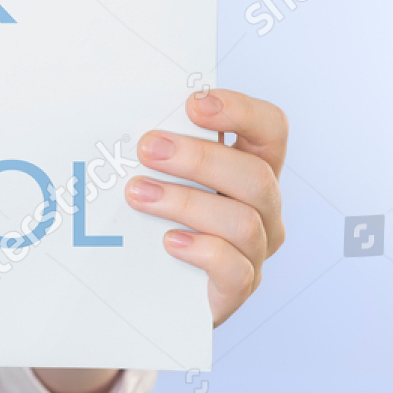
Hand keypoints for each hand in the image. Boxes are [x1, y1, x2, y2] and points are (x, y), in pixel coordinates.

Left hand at [125, 89, 287, 325]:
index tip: (194, 105)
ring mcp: (254, 250)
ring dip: (187, 202)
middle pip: (256, 175)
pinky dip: (202, 251)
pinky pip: (234, 269)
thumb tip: (122, 116)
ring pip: (243, 222)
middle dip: (199, 158)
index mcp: (248, 167)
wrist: (144, 283)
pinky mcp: (236, 288)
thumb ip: (158, 144)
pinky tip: (168, 241)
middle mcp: (262, 207)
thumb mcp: (158, 172)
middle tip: (147, 149)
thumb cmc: (151, 216)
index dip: (242, 112)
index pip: (270, 129)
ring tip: (138, 194)